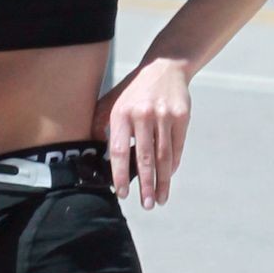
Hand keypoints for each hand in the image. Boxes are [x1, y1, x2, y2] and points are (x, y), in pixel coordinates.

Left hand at [90, 58, 190, 208]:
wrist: (164, 67)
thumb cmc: (133, 91)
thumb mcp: (111, 103)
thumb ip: (99, 126)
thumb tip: (92, 156)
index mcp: (121, 113)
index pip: (119, 151)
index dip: (120, 175)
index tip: (122, 194)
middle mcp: (143, 114)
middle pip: (144, 158)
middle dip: (146, 185)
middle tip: (146, 205)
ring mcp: (164, 115)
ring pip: (163, 156)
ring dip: (162, 181)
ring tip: (160, 199)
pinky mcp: (181, 116)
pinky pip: (176, 147)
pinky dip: (173, 165)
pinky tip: (168, 177)